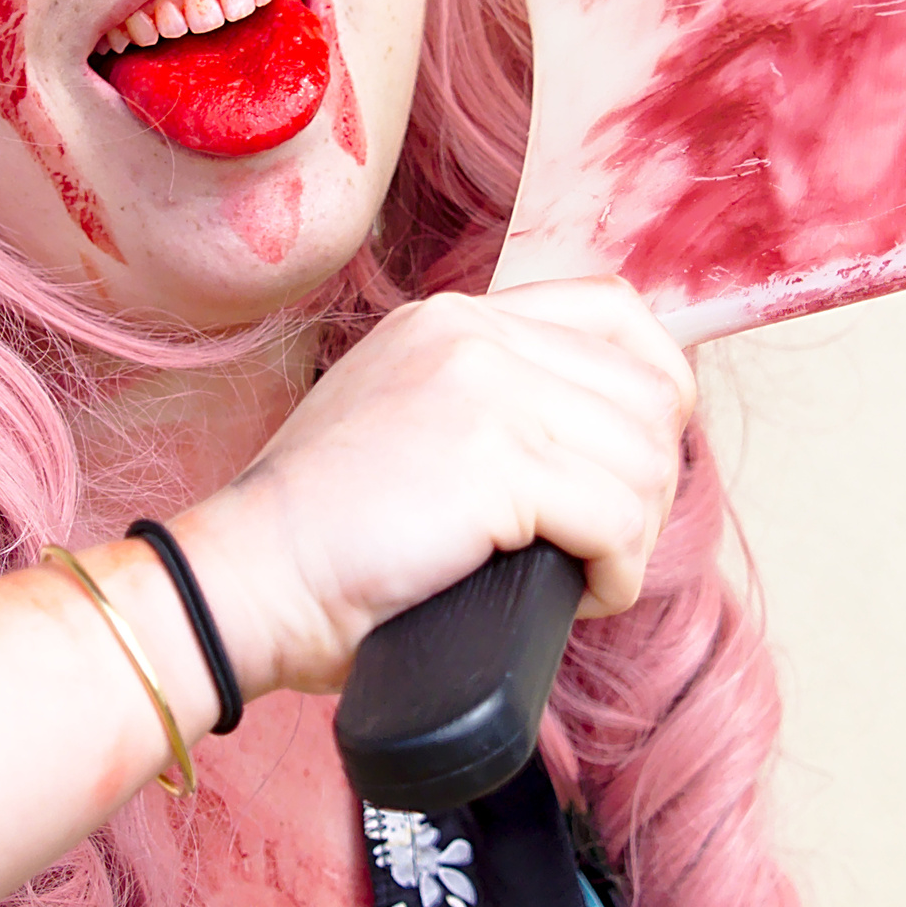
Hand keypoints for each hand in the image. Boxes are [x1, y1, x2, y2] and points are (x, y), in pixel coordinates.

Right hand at [176, 276, 696, 696]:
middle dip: (651, 483)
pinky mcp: (497, 464)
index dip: (657, 386)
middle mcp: (476, 335)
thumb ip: (484, 402)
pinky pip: (619, 522)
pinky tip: (578, 596)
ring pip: (646, 461)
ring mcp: (488, 391)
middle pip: (653, 391)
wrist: (248, 580)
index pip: (616, 309)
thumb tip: (599, 440)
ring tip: (584, 573)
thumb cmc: (321, 537)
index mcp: (455, 320)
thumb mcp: (403, 419)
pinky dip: (617, 577)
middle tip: (605, 543)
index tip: (637, 460)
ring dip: (635, 538)